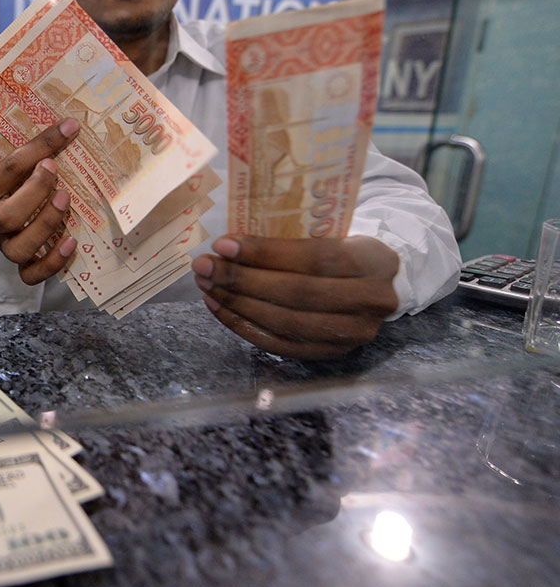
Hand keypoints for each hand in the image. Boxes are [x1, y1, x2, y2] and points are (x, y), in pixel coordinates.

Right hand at [0, 119, 79, 284]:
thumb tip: (71, 126)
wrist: (8, 221)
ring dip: (46, 224)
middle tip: (55, 172)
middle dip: (35, 193)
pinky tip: (71, 242)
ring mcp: (4, 247)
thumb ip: (35, 153)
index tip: (68, 130)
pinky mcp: (20, 267)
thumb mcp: (17, 170)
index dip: (40, 148)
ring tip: (66, 201)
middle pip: (7, 216)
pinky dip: (53, 262)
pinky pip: (32, 275)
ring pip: (20, 248)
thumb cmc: (15, 188)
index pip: (8, 169)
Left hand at [192, 234, 399, 358]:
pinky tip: (219, 306)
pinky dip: (243, 326)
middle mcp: (370, 301)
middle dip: (242, 280)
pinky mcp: (331, 353)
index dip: (266, 253)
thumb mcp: (333, 233)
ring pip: (286, 322)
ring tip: (207, 285)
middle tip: (205, 267)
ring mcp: (352, 333)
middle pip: (297, 294)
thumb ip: (292, 238)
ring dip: (237, 303)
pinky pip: (279, 344)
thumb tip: (228, 245)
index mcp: (373, 261)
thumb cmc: (344, 251)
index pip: (314, 258)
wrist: (381, 283)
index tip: (224, 244)